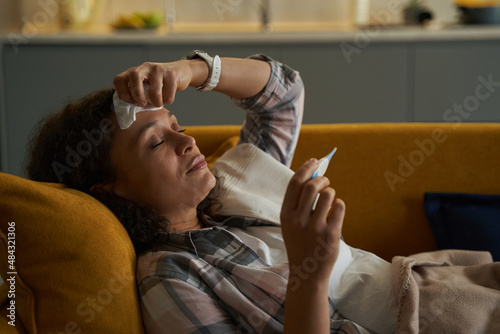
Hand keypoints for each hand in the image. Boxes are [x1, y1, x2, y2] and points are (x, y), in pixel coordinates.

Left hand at [113, 59, 207, 106]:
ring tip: (159, 103)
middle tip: (143, 104)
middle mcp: (144, 68)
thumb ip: (136, 94)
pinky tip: (168, 99)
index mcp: (134, 72)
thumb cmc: (160, 84)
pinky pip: (168, 90)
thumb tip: (128, 111)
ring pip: (154, 87)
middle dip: (137, 94)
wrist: (181, 72)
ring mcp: (158, 69)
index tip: (131, 102)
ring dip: (156, 100)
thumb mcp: (145, 87)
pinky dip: (168, 99)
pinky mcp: (171, 74)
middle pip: (134, 76)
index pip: (119, 79)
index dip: (122, 92)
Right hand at [280, 158, 344, 283]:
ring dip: (331, 192)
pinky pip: (339, 207)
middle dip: (321, 179)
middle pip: (311, 186)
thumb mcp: (290, 224)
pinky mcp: (331, 234)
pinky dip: (339, 205)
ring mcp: (315, 227)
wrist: (307, 272)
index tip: (314, 161)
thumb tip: (312, 176)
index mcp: (286, 215)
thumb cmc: (300, 243)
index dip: (305, 168)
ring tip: (330, 200)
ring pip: (328, 194)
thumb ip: (298, 203)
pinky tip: (336, 211)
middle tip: (325, 181)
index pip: (295, 183)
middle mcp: (298, 220)